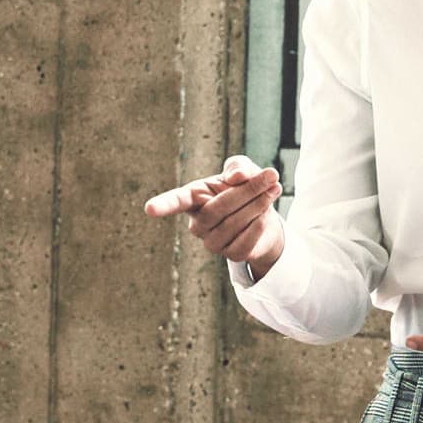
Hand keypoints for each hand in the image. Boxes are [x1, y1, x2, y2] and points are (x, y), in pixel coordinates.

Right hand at [145, 157, 288, 277]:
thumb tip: (235, 178)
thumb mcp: (244, 169)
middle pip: (216, 209)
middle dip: (247, 192)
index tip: (149, 209)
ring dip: (257, 205)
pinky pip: (244, 243)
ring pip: (232, 225)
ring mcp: (213, 242)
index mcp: (194, 198)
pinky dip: (259, 226)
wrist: (266, 214)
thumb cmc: (246, 187)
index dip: (163, 205)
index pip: (176, 201)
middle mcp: (198, 223)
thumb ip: (239, 166)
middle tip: (271, 176)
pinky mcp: (231, 255)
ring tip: (273, 190)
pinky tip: (266, 215)